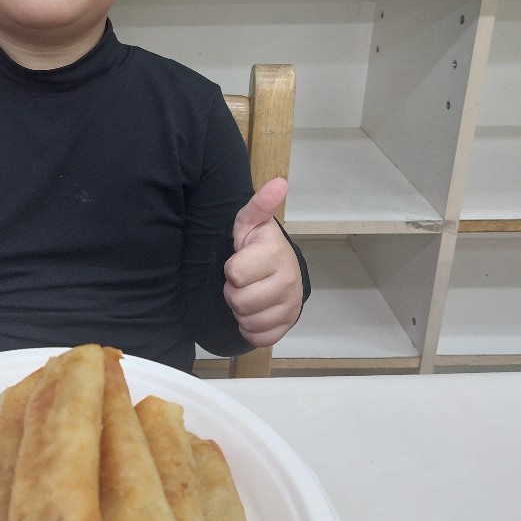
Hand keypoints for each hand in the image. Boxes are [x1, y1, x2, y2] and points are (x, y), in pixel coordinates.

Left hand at [223, 177, 302, 347]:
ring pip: (248, 320)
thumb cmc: (257, 245)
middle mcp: (287, 281)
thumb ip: (259, 205)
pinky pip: (260, 337)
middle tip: (241, 281)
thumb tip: (280, 182)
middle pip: (239, 301)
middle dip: (233, 292)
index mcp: (274, 254)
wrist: (279, 270)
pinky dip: (251, 328)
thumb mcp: (251, 222)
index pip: (235, 274)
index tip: (239, 261)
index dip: (231, 269)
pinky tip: (254, 312)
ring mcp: (290, 306)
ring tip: (248, 294)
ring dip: (240, 310)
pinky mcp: (288, 325)